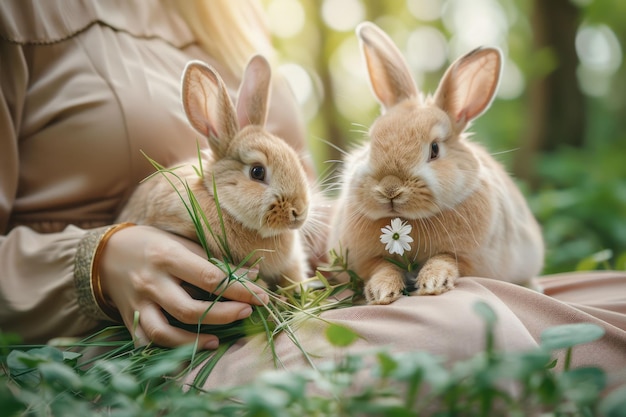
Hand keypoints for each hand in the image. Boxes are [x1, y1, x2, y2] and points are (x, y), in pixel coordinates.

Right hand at [98, 225, 267, 348]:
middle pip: (190, 309)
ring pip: (164, 332)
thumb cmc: (152, 244)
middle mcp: (152, 282)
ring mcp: (138, 304)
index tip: (262, 297)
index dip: (240, 290)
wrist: (105, 253)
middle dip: (224, 315)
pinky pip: (145, 341)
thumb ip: (214, 261)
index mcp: (168, 256)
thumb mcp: (182, 243)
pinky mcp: (128, 318)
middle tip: (247, 313)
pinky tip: (184, 349)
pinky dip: (164, 349)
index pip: (211, 278)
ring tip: (216, 341)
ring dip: (193, 341)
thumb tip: (253, 277)